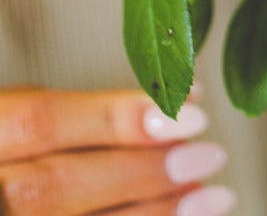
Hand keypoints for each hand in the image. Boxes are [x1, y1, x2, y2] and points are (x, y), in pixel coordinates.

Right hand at [0, 88, 235, 215]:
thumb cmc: (13, 155)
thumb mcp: (27, 120)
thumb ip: (86, 117)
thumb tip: (183, 104)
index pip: (41, 123)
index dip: (117, 118)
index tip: (193, 113)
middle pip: (52, 186)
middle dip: (141, 172)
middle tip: (210, 157)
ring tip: (211, 199)